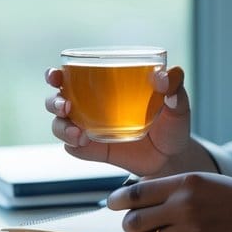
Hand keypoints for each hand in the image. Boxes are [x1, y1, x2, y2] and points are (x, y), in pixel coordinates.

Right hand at [43, 65, 196, 177]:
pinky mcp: (94, 151)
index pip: (71, 75)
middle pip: (56, 99)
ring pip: (59, 125)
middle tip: (65, 105)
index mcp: (104, 87)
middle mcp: (90, 106)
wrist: (172, 156)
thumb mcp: (178, 103)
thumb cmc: (171, 123)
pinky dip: (74, 145)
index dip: (55, 74)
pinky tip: (85, 143)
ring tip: (78, 133)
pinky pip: (74, 148)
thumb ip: (175, 87)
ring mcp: (90, 129)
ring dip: (62, 127)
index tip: (55, 75)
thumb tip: (164, 77)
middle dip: (53, 101)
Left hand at [107, 173, 231, 231]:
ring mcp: (190, 230)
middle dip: (130, 225)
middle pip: (136, 220)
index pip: (138, 191)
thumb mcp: (207, 184)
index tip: (112, 203)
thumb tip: (146, 200)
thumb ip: (177, 190)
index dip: (120, 199)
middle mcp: (184, 204)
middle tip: (131, 226)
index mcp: (186, 181)